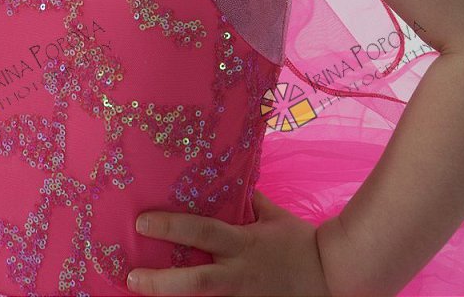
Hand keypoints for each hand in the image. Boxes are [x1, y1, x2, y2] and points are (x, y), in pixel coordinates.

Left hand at [126, 189, 331, 295]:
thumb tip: (227, 178)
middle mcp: (239, 273)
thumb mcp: (272, 215)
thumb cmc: (300, 241)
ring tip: (144, 295)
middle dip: (160, 281)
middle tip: (131, 276)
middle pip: (195, 281)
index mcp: (242, 243)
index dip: (170, 227)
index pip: (201, 231)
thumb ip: (248, 200)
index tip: (141, 222)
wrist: (332, 276)